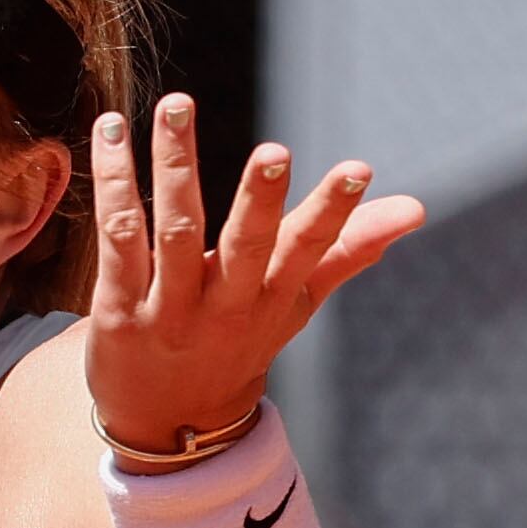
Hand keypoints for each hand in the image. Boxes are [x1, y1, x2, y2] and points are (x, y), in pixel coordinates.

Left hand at [86, 93, 423, 456]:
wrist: (165, 420)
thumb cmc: (237, 343)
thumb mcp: (295, 304)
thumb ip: (348, 250)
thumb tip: (416, 208)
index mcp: (272, 299)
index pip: (308, 253)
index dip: (334, 214)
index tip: (358, 170)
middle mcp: (223, 306)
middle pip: (244, 247)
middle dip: (261, 201)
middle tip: (274, 152)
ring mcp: (168, 309)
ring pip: (172, 231)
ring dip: (175, 166)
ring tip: (176, 106)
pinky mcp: (116, 309)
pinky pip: (116, 240)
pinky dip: (113, 184)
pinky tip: (110, 133)